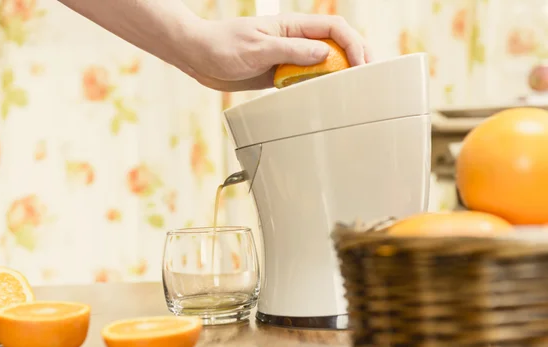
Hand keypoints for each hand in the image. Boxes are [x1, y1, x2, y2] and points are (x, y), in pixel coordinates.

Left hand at [182, 13, 373, 91]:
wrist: (198, 56)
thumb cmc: (221, 46)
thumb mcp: (257, 48)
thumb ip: (291, 51)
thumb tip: (325, 54)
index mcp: (292, 26)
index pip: (334, 28)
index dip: (353, 44)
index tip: (361, 65)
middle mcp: (294, 40)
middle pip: (336, 43)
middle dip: (356, 56)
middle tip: (370, 76)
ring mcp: (288, 57)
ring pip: (324, 62)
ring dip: (341, 73)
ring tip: (356, 89)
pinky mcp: (279, 74)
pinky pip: (306, 79)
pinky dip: (319, 87)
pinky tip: (327, 97)